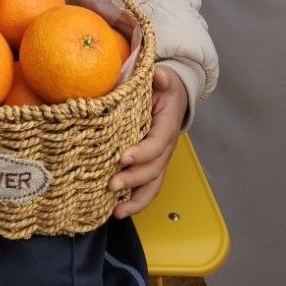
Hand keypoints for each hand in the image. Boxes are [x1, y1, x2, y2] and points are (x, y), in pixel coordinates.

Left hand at [109, 65, 187, 217]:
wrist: (174, 98)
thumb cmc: (164, 88)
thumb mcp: (164, 78)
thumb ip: (160, 77)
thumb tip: (157, 74)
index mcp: (167, 127)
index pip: (157, 144)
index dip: (143, 153)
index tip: (124, 158)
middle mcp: (165, 148)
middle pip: (153, 170)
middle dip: (134, 180)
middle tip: (112, 184)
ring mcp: (159, 160)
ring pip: (152, 185)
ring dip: (135, 200)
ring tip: (117, 211)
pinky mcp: (150, 166)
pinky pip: (145, 188)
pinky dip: (134, 201)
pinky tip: (117, 211)